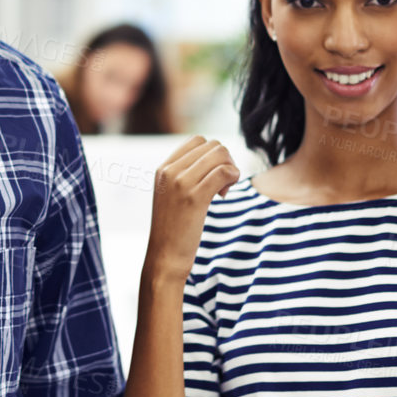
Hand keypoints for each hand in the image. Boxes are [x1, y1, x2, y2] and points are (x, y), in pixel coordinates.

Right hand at [145, 137, 240, 282]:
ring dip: (230, 170)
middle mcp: (170, 171)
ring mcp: (181, 183)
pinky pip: (224, 172)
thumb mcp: (171, 195)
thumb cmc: (174, 228)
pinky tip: (224, 195)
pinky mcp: (194, 197)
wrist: (164, 256)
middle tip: (222, 185)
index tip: (213, 176)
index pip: (198, 140)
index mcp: (163, 168)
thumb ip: (184, 174)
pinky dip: (232, 178)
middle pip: (212, 145)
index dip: (213, 154)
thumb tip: (216, 157)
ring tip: (223, 191)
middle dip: (225, 161)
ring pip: (220, 155)